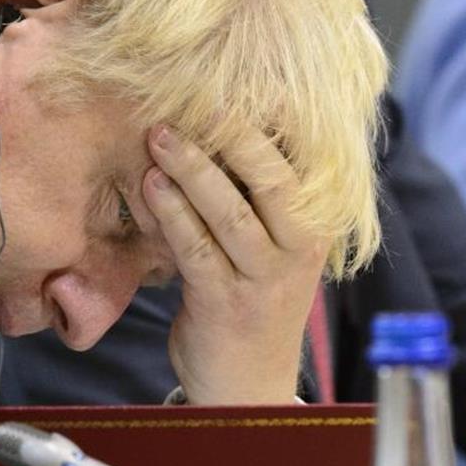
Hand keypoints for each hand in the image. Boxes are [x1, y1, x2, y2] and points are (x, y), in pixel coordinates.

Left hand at [142, 125, 327, 404]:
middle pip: (272, 180)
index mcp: (316, 225)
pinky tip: (150, 185)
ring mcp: (264, 278)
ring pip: (231, 211)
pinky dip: (171, 212)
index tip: (229, 81)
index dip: (266, 121)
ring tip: (158, 135)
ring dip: (191, 169)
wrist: (246, 383)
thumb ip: (257, 196)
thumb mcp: (272, 246)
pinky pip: (196, 247)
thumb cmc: (252, 299)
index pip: (299, 162)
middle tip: (189, 100)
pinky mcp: (224, 303)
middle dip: (230, 136)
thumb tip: (219, 125)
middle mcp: (300, 250)